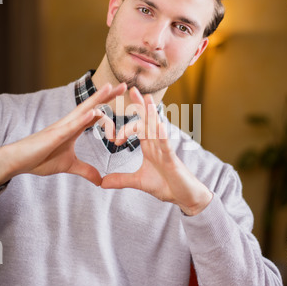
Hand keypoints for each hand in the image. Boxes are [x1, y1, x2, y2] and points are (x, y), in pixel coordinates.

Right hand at [0, 82, 126, 186]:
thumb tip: (99, 180)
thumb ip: (85, 170)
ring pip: (82, 110)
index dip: (108, 105)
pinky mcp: (55, 134)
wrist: (19, 161)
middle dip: (107, 95)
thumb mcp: (68, 166)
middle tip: (124, 85)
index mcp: (74, 128)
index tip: (122, 99)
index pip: (94, 113)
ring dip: (97, 99)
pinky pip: (71, 125)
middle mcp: (69, 123)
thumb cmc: (39, 159)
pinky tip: (94, 112)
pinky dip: (83, 118)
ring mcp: (62, 127)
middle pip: (91, 105)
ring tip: (110, 88)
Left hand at [101, 87, 212, 215]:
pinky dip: (163, 136)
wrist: (184, 197)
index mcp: (149, 147)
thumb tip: (102, 183)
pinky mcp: (172, 160)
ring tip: (147, 99)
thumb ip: (121, 180)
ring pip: (157, 128)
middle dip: (140, 105)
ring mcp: (165, 150)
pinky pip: (167, 146)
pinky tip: (159, 126)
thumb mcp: (139, 182)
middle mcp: (157, 144)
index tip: (113, 132)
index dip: (125, 125)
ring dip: (152, 114)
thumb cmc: (166, 185)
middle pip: (148, 120)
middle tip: (131, 88)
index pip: (138, 128)